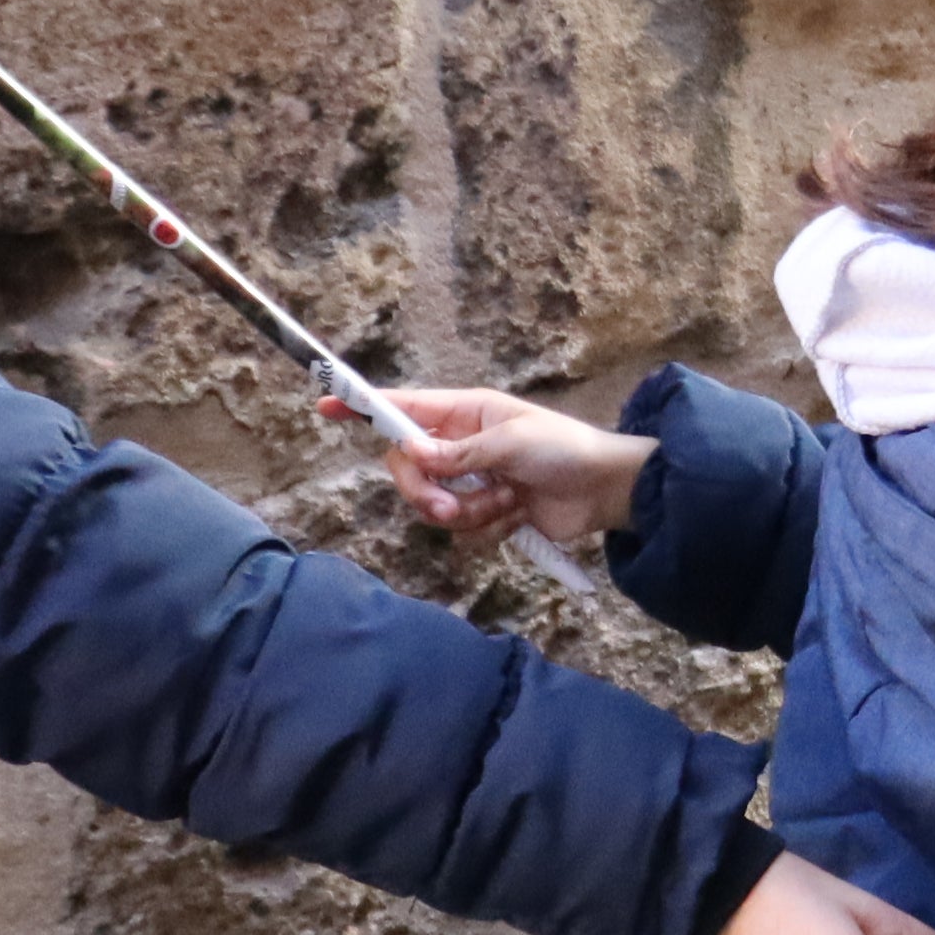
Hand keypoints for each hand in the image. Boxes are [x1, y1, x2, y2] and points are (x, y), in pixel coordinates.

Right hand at [343, 385, 652, 551]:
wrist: (607, 492)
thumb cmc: (566, 450)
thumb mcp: (511, 442)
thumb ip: (459, 452)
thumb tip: (412, 454)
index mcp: (465, 413)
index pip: (404, 408)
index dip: (365, 407)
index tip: (327, 405)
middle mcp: (462, 445)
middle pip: (408, 469)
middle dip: (425, 493)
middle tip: (449, 507)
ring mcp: (474, 480)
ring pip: (435, 506)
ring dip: (469, 512)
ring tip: (508, 502)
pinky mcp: (488, 513)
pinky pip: (464, 530)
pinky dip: (488, 528)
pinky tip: (518, 516)